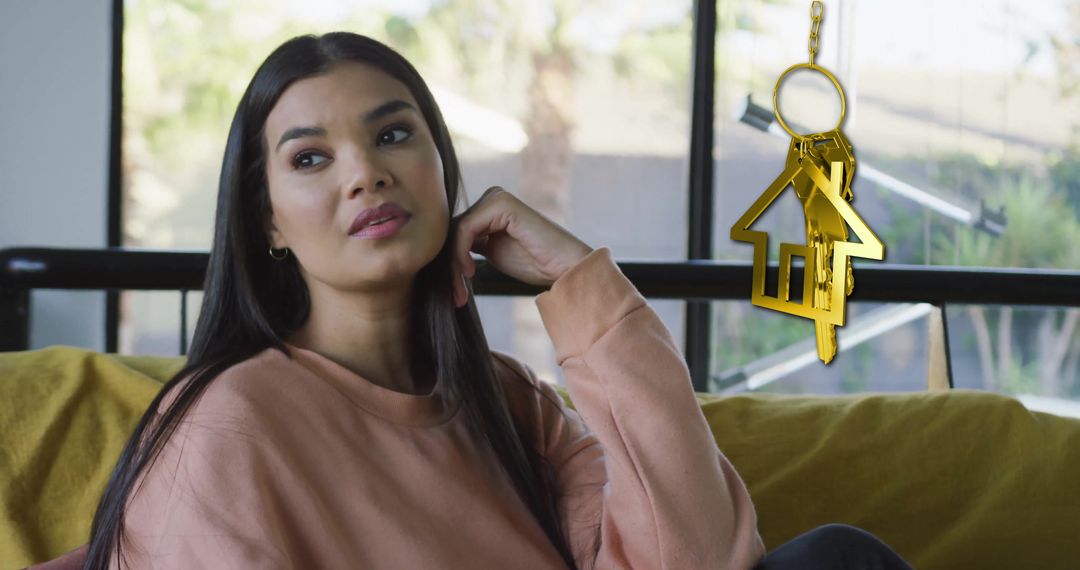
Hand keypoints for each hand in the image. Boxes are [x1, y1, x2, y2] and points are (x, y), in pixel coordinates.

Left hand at [452, 187, 592, 307]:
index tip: (456, 293)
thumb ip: (472, 244)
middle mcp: (493, 197)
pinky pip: (466, 229)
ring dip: (454, 265)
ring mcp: (497, 198)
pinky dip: (461, 253)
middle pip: (453, 230)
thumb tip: (439, 251)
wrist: (566, 268)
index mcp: (491, 207)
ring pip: (456, 232)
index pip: (456, 232)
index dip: (451, 263)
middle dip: (451, 266)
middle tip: (457, 296)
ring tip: (461, 291)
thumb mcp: (494, 252)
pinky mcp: (501, 204)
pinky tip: (471, 271)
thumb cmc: (535, 264)